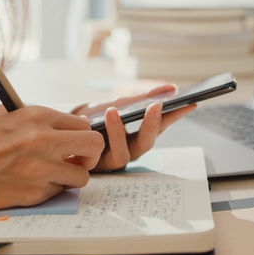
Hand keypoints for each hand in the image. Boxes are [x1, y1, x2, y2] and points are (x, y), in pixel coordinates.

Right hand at [0, 105, 103, 209]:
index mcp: (38, 116)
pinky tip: (33, 183)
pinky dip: (51, 189)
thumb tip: (68, 124)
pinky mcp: (35, 192)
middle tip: (79, 159)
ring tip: (53, 174)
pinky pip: (59, 191)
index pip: (82, 124)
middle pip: (94, 145)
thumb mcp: (8, 115)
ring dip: (71, 176)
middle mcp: (44, 140)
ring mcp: (42, 168)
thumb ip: (39, 119)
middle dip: (91, 154)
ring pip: (82, 176)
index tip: (75, 142)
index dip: (81, 135)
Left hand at [72, 84, 196, 171]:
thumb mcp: (116, 103)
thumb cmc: (94, 115)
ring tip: (112, 111)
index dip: (175, 117)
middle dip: (151, 125)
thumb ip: (140, 98)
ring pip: (121, 155)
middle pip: (145, 144)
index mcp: (137, 136)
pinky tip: (84, 119)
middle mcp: (127, 150)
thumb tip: (170, 88)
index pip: (161, 127)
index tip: (189, 103)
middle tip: (156, 106)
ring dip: (118, 132)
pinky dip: (88, 134)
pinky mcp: (90, 166)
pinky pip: (93, 155)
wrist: (64, 128)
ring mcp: (109, 160)